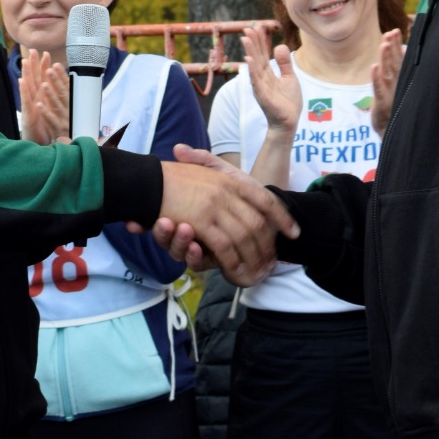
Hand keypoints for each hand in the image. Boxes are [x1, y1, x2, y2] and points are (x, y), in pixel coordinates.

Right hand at [18, 49, 69, 143]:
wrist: (37, 145)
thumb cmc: (44, 130)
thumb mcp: (53, 114)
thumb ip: (57, 102)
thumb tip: (65, 91)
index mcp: (42, 98)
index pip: (43, 79)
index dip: (44, 66)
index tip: (47, 54)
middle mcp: (35, 100)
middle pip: (34, 78)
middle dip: (33, 64)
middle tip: (34, 50)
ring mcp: (30, 106)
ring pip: (28, 86)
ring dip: (26, 73)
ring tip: (25, 61)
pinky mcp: (27, 114)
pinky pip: (25, 101)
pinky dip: (23, 91)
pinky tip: (21, 81)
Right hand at [137, 144, 299, 285]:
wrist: (144, 177)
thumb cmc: (170, 176)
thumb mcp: (196, 170)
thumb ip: (208, 167)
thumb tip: (235, 186)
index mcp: (229, 180)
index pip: (264, 199)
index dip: (281, 216)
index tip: (294, 233)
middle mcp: (226, 192)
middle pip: (258, 223)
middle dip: (268, 247)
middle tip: (274, 263)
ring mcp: (215, 207)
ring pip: (244, 238)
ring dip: (254, 259)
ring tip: (262, 271)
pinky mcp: (201, 223)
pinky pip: (224, 247)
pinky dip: (233, 262)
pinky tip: (240, 272)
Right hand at [243, 25, 299, 132]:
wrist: (288, 122)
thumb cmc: (288, 102)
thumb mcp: (290, 78)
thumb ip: (284, 63)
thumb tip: (279, 45)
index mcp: (268, 73)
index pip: (263, 54)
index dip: (260, 41)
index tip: (257, 27)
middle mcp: (262, 78)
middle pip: (257, 57)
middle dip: (253, 42)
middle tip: (247, 27)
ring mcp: (261, 86)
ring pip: (255, 66)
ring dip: (250, 52)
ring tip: (245, 38)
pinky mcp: (263, 96)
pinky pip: (256, 81)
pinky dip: (252, 70)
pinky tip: (249, 60)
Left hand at [370, 28, 404, 132]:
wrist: (391, 133)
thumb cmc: (394, 109)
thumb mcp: (396, 88)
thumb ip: (398, 69)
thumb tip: (402, 50)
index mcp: (401, 79)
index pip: (399, 59)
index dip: (396, 45)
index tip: (395, 31)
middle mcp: (397, 84)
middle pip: (394, 62)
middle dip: (392, 47)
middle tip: (391, 33)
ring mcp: (391, 93)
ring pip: (388, 72)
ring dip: (386, 58)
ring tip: (384, 44)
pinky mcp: (383, 104)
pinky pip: (378, 89)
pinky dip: (376, 78)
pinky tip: (374, 67)